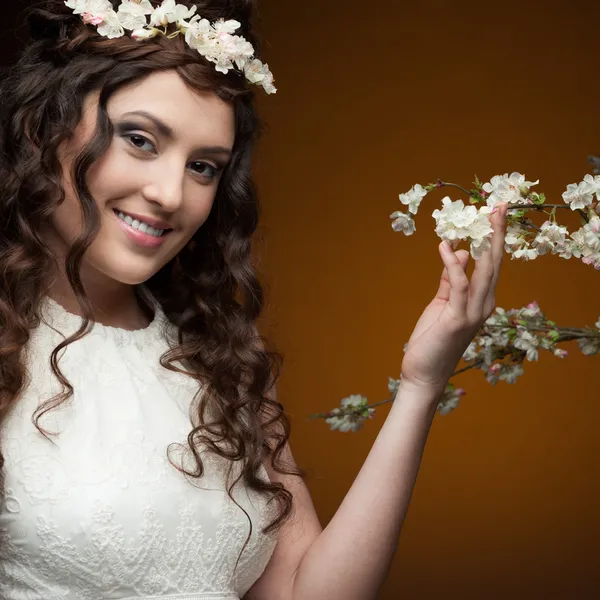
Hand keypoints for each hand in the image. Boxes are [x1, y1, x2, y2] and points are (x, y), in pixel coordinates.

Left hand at [400, 203, 506, 393]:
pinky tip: (444, 246)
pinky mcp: (457, 319)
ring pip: (484, 271)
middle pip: (494, 262)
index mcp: (481, 300)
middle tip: (498, 204)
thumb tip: (458, 251)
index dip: (494, 237)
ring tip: (481, 215)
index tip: (494, 212)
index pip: (491, 264)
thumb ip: (451, 279)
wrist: (424, 372)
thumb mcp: (442, 302)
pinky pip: (458, 285)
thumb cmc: (433, 338)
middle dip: (496, 232)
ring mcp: (473, 313)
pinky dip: (452, 264)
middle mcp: (484, 305)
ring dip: (483, 241)